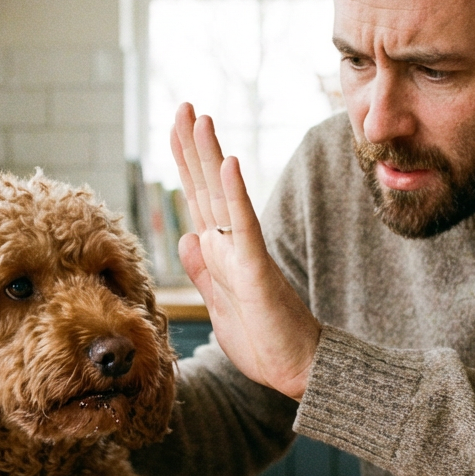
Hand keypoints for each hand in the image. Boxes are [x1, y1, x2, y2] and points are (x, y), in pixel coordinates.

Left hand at [170, 103, 321, 400]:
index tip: (177, 127)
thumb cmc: (263, 340)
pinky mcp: (256, 269)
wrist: (297, 370)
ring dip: (210, 156)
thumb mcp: (219, 304)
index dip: (185, 163)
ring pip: (222, 196)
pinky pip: (243, 225)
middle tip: (183, 105)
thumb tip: (184, 237)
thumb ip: (202, 271)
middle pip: (206, 186)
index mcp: (218, 252)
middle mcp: (230, 244)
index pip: (197, 198)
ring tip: (201, 118)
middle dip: (192, 146)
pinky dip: (234, 194)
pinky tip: (228, 163)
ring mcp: (244, 253)